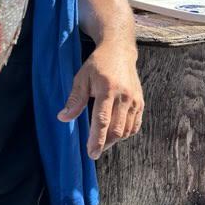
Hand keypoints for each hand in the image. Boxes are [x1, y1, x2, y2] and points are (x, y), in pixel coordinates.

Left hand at [57, 42, 143, 158]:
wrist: (119, 52)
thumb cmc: (97, 65)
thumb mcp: (81, 78)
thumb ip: (75, 99)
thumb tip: (63, 118)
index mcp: (107, 89)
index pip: (103, 120)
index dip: (97, 139)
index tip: (91, 153)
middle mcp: (124, 96)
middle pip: (117, 129)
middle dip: (105, 143)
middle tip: (94, 151)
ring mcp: (134, 100)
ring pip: (127, 130)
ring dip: (115, 140)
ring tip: (102, 142)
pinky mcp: (140, 102)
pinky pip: (135, 125)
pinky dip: (125, 133)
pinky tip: (115, 134)